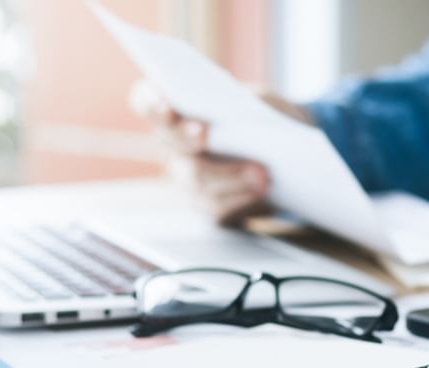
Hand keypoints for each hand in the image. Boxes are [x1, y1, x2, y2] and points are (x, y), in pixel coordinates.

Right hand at [129, 81, 312, 224]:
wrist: (283, 155)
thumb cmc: (263, 118)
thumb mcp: (261, 100)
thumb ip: (248, 102)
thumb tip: (243, 117)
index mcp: (177, 108)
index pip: (146, 101)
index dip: (150, 103)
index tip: (166, 105)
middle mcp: (173, 143)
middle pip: (170, 141)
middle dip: (187, 137)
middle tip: (205, 132)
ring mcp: (185, 177)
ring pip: (195, 178)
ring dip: (229, 174)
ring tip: (261, 172)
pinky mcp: (206, 205)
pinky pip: (214, 206)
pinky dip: (240, 198)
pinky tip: (260, 191)